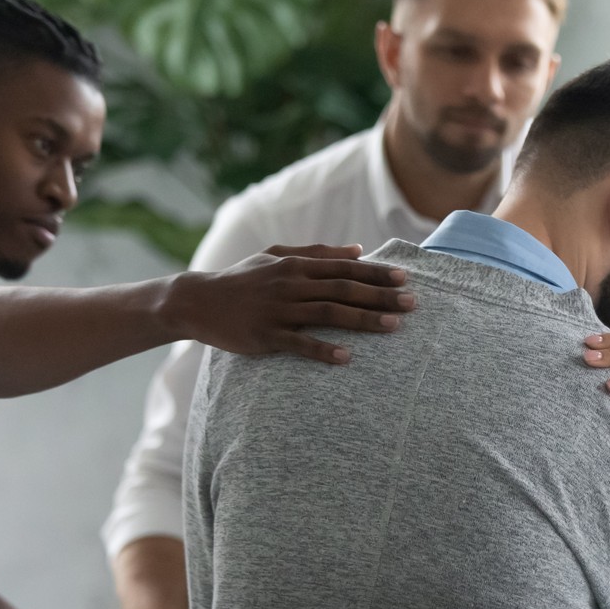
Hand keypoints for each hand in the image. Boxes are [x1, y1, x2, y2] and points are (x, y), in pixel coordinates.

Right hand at [163, 244, 414, 362]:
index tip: (405, 279)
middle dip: (381, 296)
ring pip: (329, 315)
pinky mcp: (265, 336)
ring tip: (394, 327)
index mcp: (295, 265)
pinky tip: (347, 358)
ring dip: (364, 320)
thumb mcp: (275, 257)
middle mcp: (290, 285)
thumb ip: (316, 252)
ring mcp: (278, 311)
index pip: (344, 268)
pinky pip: (299, 344)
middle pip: (344, 290)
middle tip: (412, 304)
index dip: (376, 273)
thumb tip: (357, 250)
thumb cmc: (242, 279)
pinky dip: (324, 350)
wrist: (197, 301)